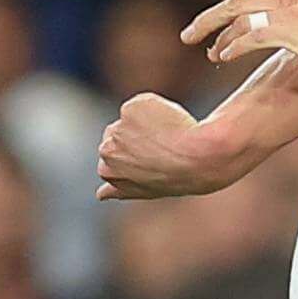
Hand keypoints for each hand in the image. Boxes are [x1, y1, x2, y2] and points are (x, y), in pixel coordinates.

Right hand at [97, 93, 212, 200]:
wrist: (197, 159)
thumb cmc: (177, 177)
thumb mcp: (146, 189)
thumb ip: (121, 188)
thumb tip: (100, 194)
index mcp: (107, 172)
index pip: (112, 158)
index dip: (135, 155)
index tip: (152, 159)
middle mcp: (106, 150)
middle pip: (117, 135)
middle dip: (136, 137)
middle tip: (164, 148)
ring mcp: (117, 129)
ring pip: (131, 119)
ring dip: (147, 122)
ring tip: (171, 138)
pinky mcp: (130, 109)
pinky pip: (145, 104)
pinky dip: (159, 109)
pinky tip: (174, 123)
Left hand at [183, 0, 297, 65]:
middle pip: (235, 0)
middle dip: (208, 17)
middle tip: (188, 34)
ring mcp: (286, 12)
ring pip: (237, 19)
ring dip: (217, 37)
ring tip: (208, 53)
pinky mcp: (289, 30)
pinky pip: (250, 37)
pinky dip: (232, 47)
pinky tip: (223, 58)